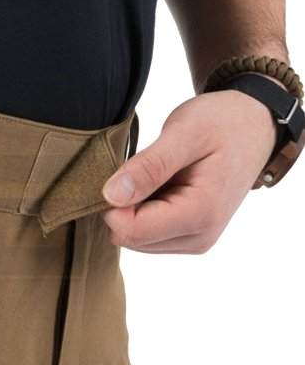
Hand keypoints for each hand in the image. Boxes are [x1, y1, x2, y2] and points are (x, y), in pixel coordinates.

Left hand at [99, 90, 278, 253]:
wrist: (253, 126)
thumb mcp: (184, 132)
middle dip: (122, 205)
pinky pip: (146, 234)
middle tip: (142, 169)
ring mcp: (195, 241)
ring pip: (134, 238)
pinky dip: (143, 209)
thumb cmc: (222, 123)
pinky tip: (161, 185)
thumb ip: (148, 166)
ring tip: (157, 175)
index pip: (130, 230)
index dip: (111, 203)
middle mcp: (199, 237)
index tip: (121, 171)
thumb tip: (112, 196)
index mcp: (200, 214)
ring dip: (133, 207)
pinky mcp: (188, 237)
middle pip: (129, 237)